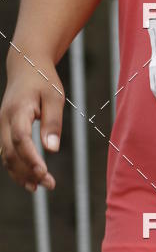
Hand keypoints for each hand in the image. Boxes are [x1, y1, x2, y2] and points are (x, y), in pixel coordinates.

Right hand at [0, 56, 63, 192]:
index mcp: (18, 109)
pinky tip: (30, 176)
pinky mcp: (4, 128)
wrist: (26, 65)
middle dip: (27, 171)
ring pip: (6, 155)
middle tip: (48, 184)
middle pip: (11, 152)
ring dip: (20, 173)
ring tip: (39, 187)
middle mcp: (5, 120)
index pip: (21, 138)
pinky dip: (16, 165)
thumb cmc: (43, 79)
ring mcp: (2, 125)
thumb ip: (52, 122)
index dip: (30, 158)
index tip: (44, 172)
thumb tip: (52, 149)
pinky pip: (7, 151)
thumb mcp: (55, 96)